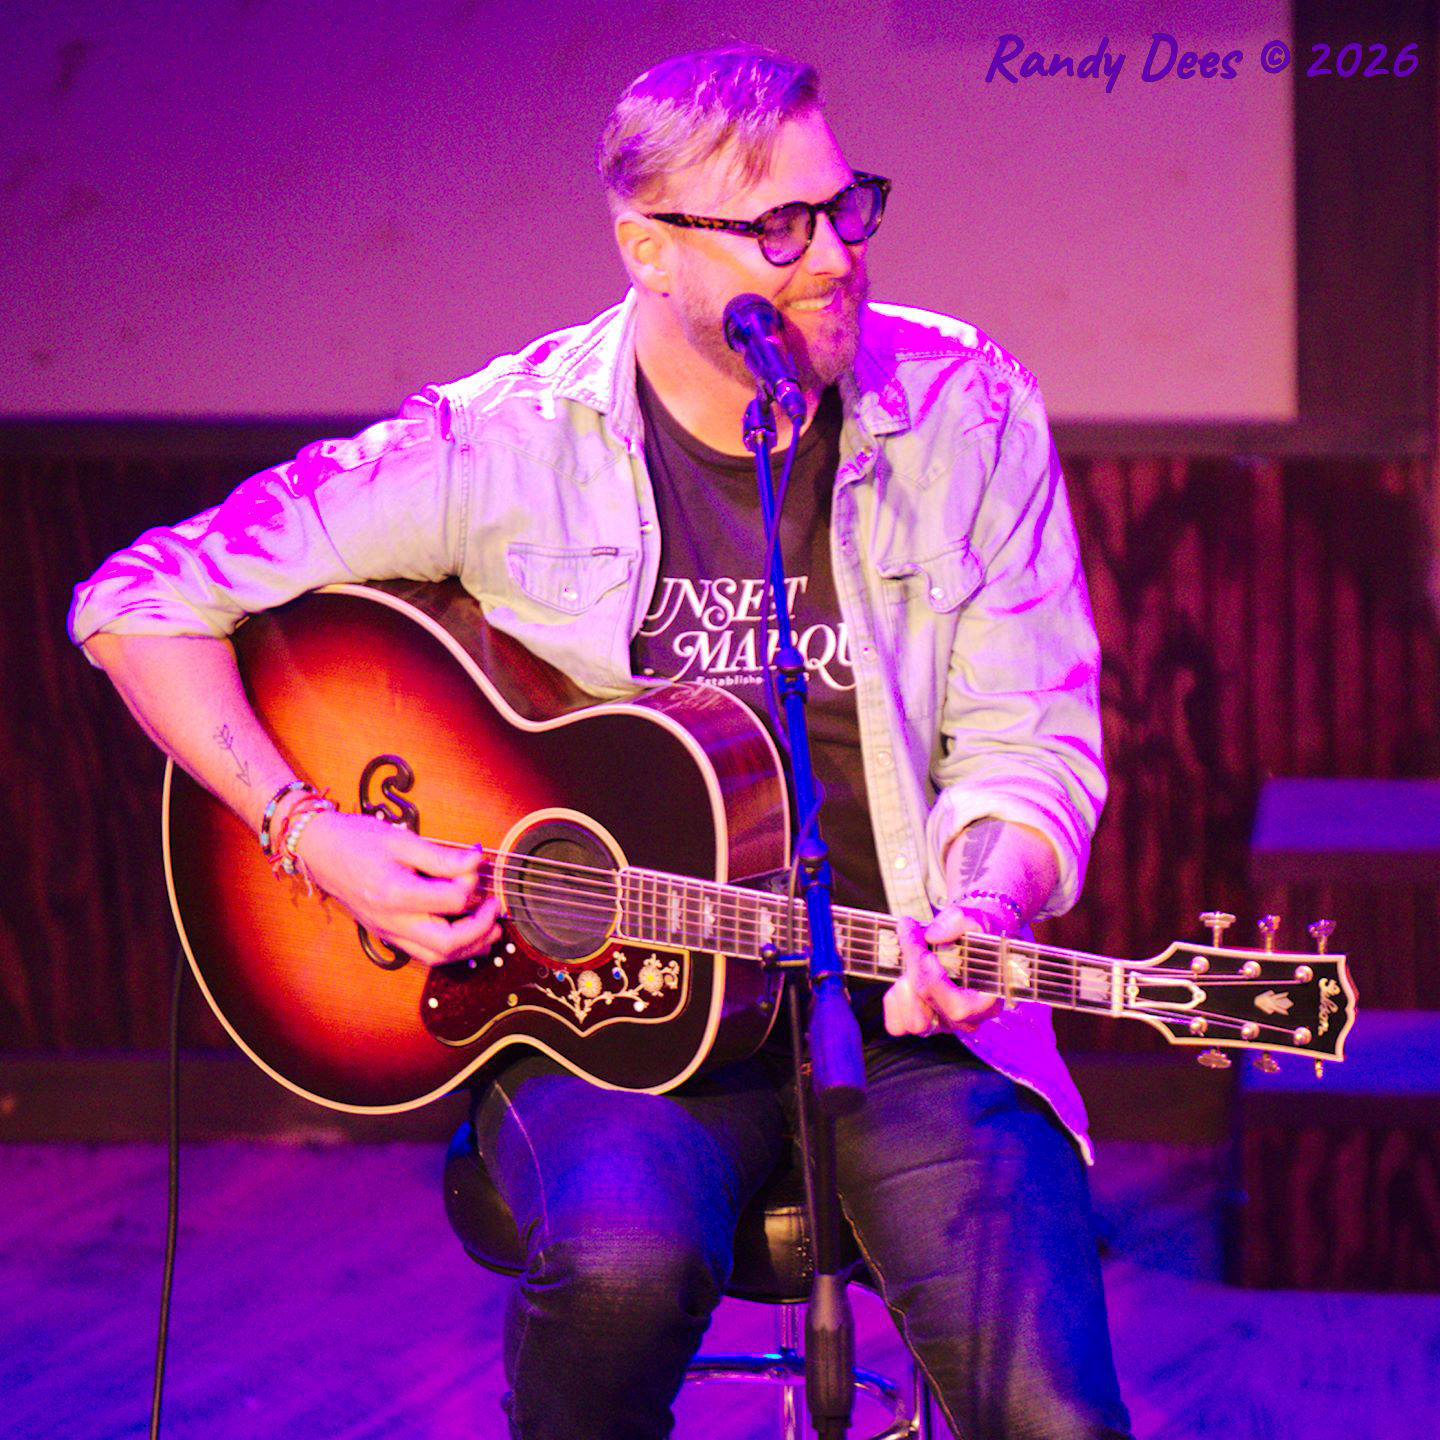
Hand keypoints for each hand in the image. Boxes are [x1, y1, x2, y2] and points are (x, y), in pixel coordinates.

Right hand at [295, 810, 502, 966]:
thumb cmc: (358, 840)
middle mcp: (391, 921)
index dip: (472, 883)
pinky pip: (424, 954)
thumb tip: (476, 861)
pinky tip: (468, 937)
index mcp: (396, 894)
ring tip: (492, 930)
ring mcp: (388, 932)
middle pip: (447, 943)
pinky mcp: (387, 935)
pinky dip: (451, 950)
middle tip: (496, 909)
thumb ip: (441, 856)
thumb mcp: (402, 839)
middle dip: (480, 930)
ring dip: (470, 948)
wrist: (320, 851)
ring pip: (437, 957)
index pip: (451, 900)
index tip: (476, 864)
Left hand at [882, 902, 1003, 1037]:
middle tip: (908, 931)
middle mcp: (967, 1020)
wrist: (970, 938)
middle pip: (930, 1006)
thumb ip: (959, 921)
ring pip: (914, 1022)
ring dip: (905, 986)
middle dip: (914, 966)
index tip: (919, 942)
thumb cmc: (977, 934)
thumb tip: (933, 935)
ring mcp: (944, 1024)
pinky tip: (905, 976)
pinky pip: (898, 1025)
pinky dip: (894, 1000)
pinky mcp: (923, 1023)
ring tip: (911, 958)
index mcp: (987, 1002)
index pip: (957, 1007)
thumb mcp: (977, 919)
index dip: (932, 977)